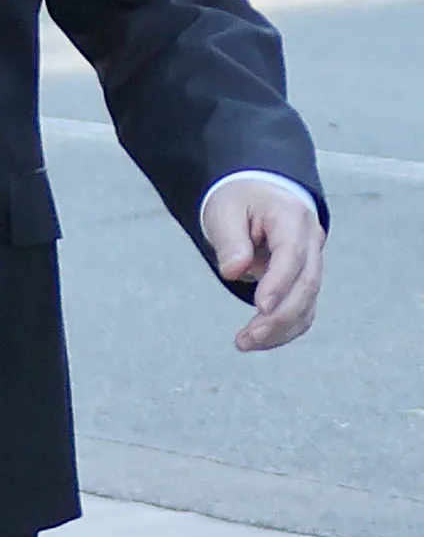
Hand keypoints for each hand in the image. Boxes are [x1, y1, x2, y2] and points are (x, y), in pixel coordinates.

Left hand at [201, 181, 324, 351]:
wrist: (258, 194)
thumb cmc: (239, 200)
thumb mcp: (224, 210)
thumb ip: (230, 240)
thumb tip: (234, 271)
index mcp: (291, 217)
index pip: (291, 254)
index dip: (279, 283)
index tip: (260, 307)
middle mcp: (310, 241)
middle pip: (306, 283)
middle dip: (280, 315)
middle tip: (248, 337)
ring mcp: (312, 261)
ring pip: (308, 302)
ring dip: (281, 328)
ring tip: (245, 343)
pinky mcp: (305, 279)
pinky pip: (303, 309)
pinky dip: (284, 328)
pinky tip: (259, 340)